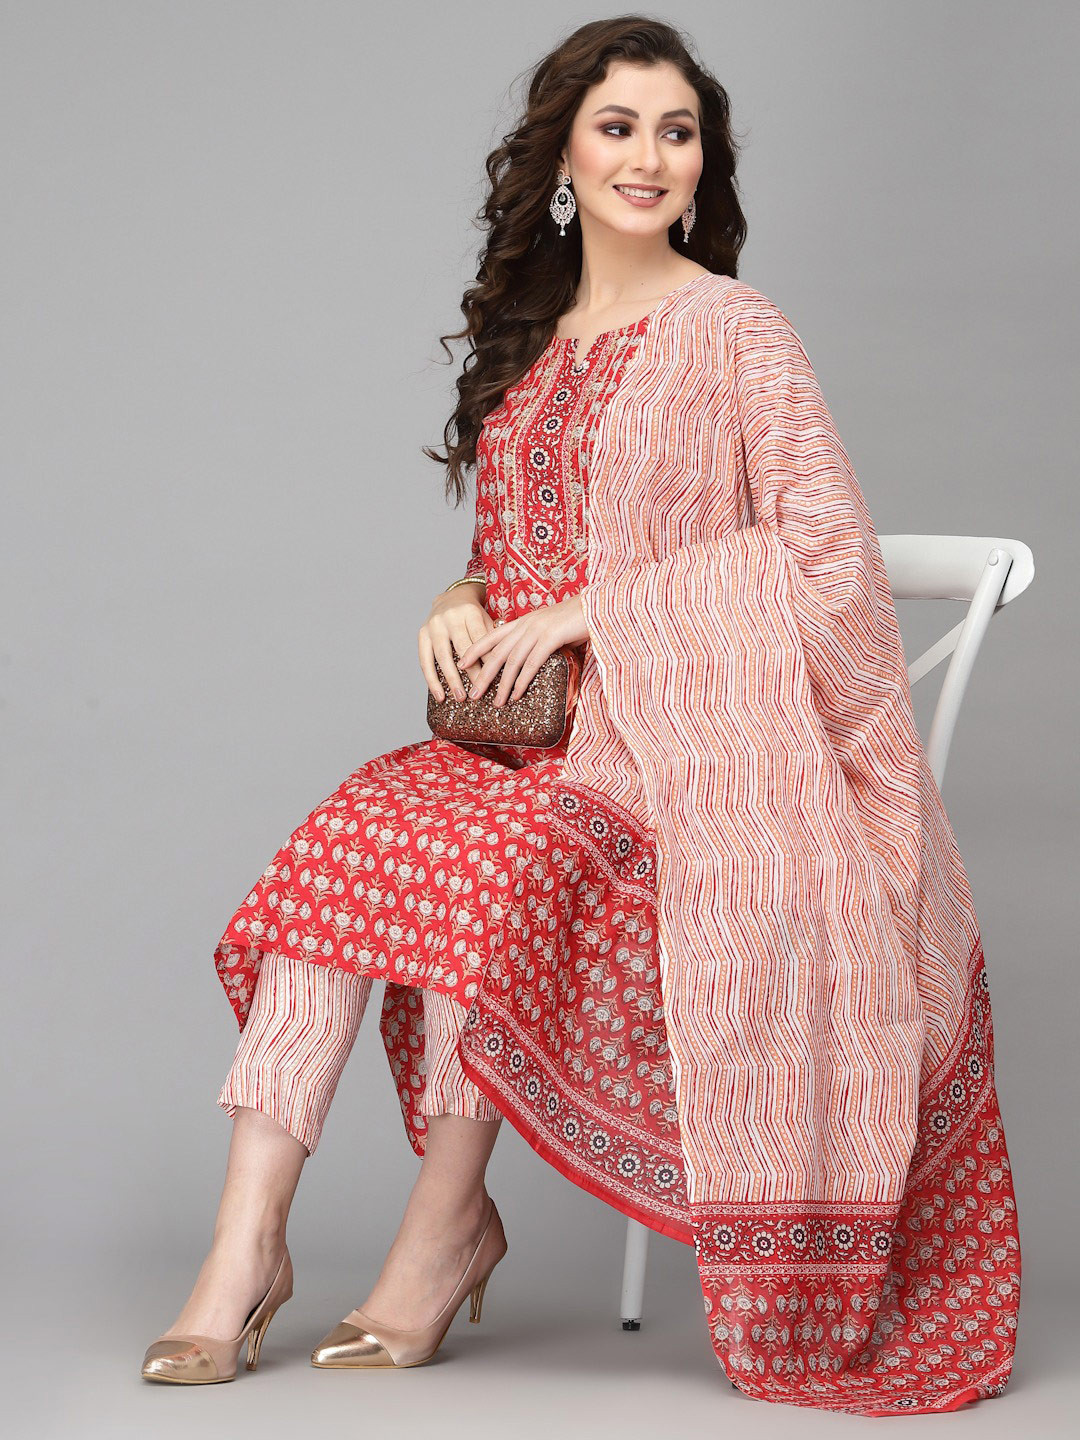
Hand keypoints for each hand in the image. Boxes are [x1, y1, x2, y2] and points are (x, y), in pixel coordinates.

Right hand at [419, 585, 493, 701]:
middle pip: (462, 648)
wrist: (452, 597)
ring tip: (460, 697)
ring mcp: (433, 625)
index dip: (487, 659)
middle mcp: (449, 617)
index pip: (479, 639)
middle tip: (479, 692)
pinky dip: (432, 680)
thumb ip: (493, 639)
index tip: (494, 679)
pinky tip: (440, 695)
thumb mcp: (486, 619)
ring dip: (451, 680)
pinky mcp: (422, 634)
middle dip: (471, 672)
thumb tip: (503, 668)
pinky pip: (425, 660)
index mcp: (469, 612)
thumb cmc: (474, 615)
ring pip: (442, 656)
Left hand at [456, 593, 589, 707]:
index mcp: (524, 621)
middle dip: (483, 674)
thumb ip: (537, 641)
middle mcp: (527, 624)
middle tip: (473, 694)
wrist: (599, 606)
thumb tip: (530, 660)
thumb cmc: (577, 620)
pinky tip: (517, 695)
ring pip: (512, 661)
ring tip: (496, 702)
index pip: (492, 635)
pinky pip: (531, 663)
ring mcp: (538, 630)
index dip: (475, 649)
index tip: (462, 663)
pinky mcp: (552, 637)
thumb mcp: (551, 628)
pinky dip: (522, 681)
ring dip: (503, 685)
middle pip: (497, 652)